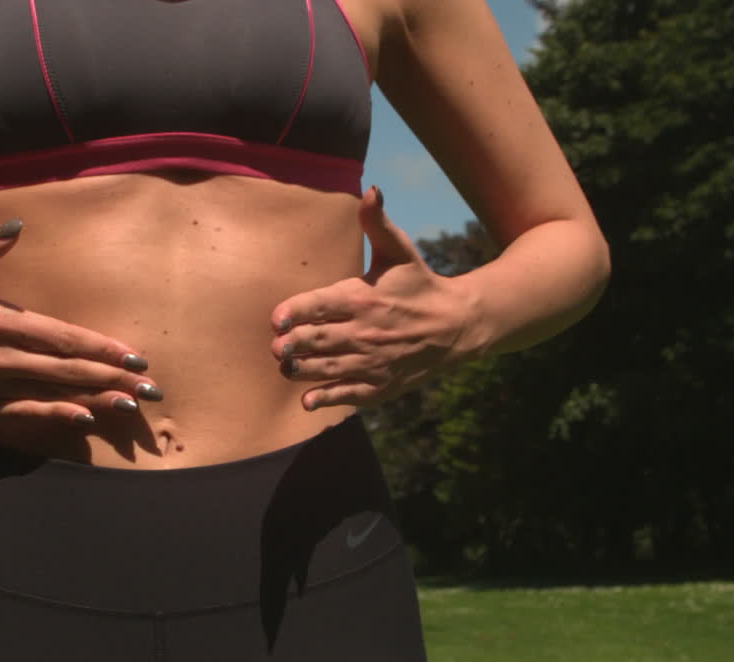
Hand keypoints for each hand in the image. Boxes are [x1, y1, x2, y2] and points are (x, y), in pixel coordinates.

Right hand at [0, 219, 162, 426]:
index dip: (99, 347)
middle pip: (63, 369)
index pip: (57, 336)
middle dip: (110, 378)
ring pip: (47, 395)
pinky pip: (16, 416)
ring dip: (92, 400)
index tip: (133, 354)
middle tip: (150, 387)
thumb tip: (17, 227)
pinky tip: (81, 420)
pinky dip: (50, 418)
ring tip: (130, 407)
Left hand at [269, 187, 480, 409]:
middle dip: (289, 345)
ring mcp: (372, 362)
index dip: (291, 313)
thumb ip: (377, 223)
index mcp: (362, 298)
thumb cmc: (421, 285)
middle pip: (314, 340)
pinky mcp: (380, 385)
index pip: (317, 306)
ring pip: (325, 368)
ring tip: (285, 366)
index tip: (275, 320)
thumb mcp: (400, 252)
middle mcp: (364, 332)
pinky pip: (347, 394)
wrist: (457, 326)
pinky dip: (325, 399)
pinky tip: (306, 400)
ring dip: (299, 370)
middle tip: (276, 346)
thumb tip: (370, 190)